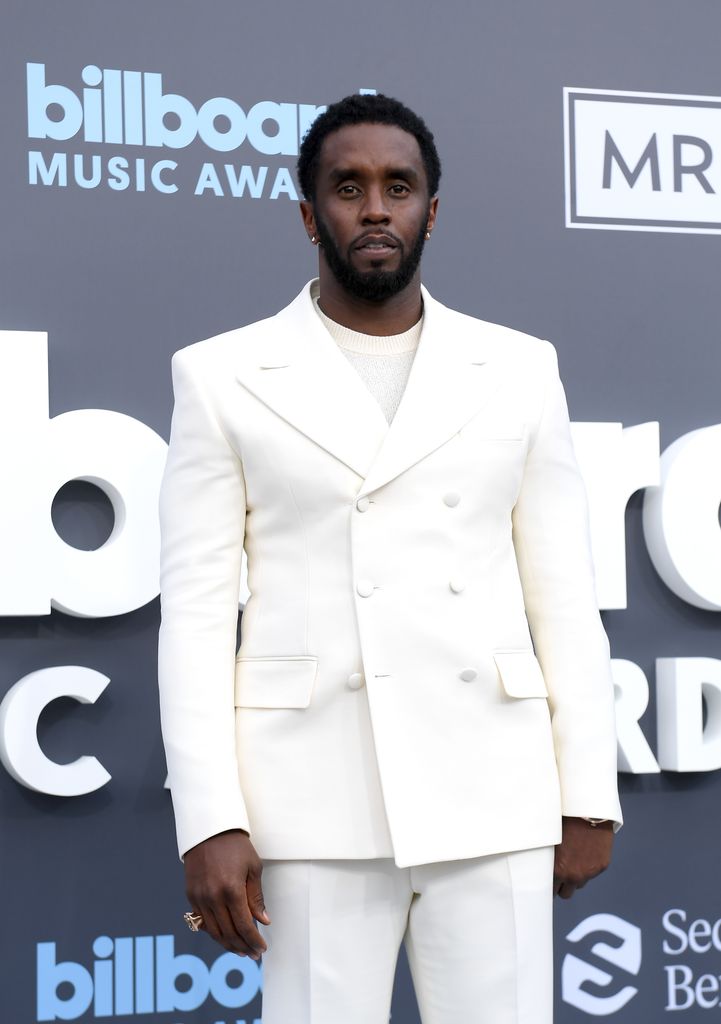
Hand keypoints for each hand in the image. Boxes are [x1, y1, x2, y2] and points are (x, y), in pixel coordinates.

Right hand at [184, 829, 269, 957]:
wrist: (209, 830)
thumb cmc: (235, 846)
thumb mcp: (253, 868)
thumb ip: (256, 897)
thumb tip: (263, 921)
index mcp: (232, 890)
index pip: (244, 926)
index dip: (254, 941)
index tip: (262, 948)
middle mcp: (213, 897)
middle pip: (229, 933)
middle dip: (243, 947)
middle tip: (253, 953)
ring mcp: (200, 897)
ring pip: (214, 932)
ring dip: (228, 944)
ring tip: (241, 950)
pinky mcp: (191, 895)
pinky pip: (203, 922)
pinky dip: (214, 933)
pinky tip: (224, 936)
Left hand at [553, 816, 613, 898]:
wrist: (588, 811)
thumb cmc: (565, 822)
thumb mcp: (551, 842)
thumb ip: (549, 859)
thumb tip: (541, 867)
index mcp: (558, 870)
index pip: (550, 891)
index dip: (549, 886)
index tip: (547, 882)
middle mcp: (574, 875)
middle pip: (565, 893)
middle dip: (561, 885)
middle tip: (558, 874)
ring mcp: (589, 872)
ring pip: (579, 884)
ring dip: (575, 877)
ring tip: (572, 859)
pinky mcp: (601, 866)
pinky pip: (592, 873)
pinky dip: (588, 867)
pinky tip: (584, 853)